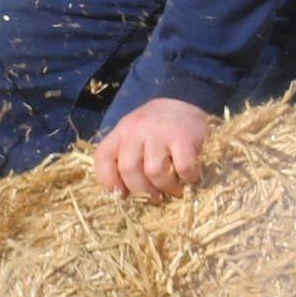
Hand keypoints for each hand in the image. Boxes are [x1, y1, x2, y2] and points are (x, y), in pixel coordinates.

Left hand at [90, 97, 213, 199]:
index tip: (122, 194)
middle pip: (128, 169)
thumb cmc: (162, 125)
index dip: (109, 181)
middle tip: (155, 197)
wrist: (191, 99)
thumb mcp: (137, 133)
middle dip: (142, 190)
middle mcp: (137, 129)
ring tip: (175, 189)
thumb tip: (124, 193)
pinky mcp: (184, 137)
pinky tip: (192, 177)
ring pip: (154, 172)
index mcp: (122, 130)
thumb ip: (128, 155)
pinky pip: (182, 168)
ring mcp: (160, 131)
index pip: (103, 157)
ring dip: (167, 187)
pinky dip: (189, 179)